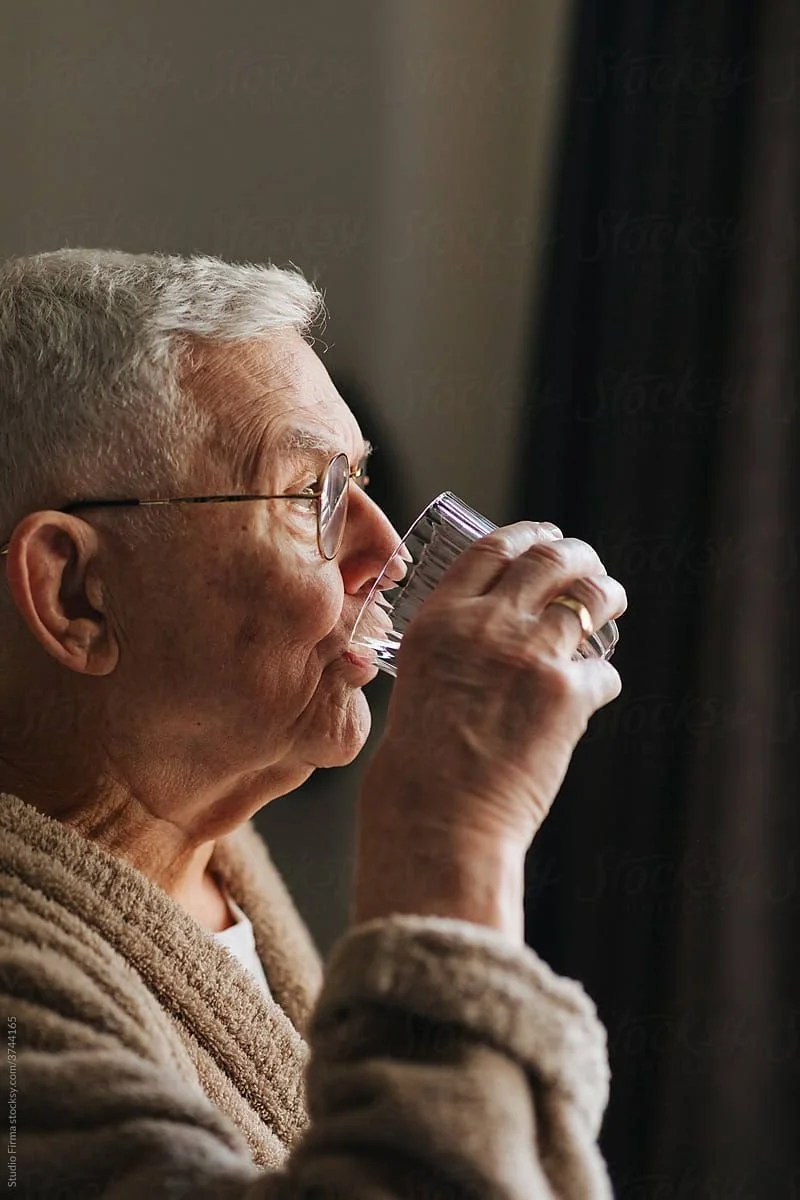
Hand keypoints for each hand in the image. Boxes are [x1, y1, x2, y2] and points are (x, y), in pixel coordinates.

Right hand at [369, 522, 625, 850]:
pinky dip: (602, 679)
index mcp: (441, 618)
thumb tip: (501, 625)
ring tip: (613, 599)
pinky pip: (603, 672)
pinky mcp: (568, 694)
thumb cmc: (423, 762)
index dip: (528, 535)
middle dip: (578, 554)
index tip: (546, 536)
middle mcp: (487, 625)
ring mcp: (531, 655)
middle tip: (589, 565)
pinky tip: (595, 690)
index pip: (492, 549)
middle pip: (549, 560)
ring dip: (608, 594)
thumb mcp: (424, 679)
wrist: (438, 815)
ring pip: (590, 598)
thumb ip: (456, 645)